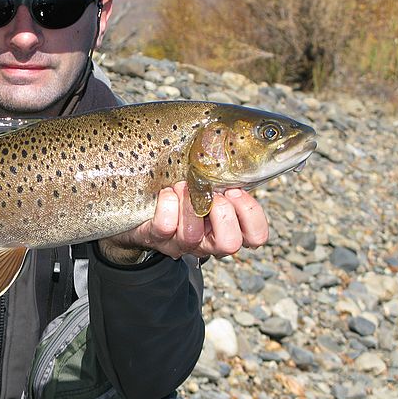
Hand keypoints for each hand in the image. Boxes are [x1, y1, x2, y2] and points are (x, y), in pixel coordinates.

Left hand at [100, 181, 268, 259]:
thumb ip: (229, 176)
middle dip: (222, 213)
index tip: (235, 190)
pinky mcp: (155, 238)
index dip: (250, 215)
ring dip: (189, 204)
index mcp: (228, 228)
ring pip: (192, 236)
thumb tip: (240, 153)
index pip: (256, 237)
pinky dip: (167, 205)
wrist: (141, 204)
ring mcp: (181, 243)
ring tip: (183, 185)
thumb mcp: (212, 181)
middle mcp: (207, 242)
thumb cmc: (185, 188)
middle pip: (229, 245)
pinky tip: (166, 193)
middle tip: (211, 193)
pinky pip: (164, 227)